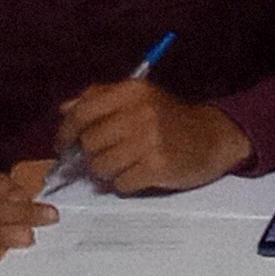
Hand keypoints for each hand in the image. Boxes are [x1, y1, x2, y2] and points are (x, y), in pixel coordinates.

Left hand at [57, 80, 251, 194]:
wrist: (212, 137)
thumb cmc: (169, 119)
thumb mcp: (139, 98)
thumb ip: (100, 99)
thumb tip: (64, 109)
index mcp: (131, 91)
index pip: (82, 112)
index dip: (66, 132)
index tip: (63, 145)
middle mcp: (140, 112)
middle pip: (89, 142)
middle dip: (91, 155)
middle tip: (104, 156)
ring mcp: (150, 140)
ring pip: (101, 166)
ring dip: (107, 172)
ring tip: (125, 165)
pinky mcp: (158, 166)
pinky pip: (120, 184)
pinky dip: (125, 184)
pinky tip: (139, 174)